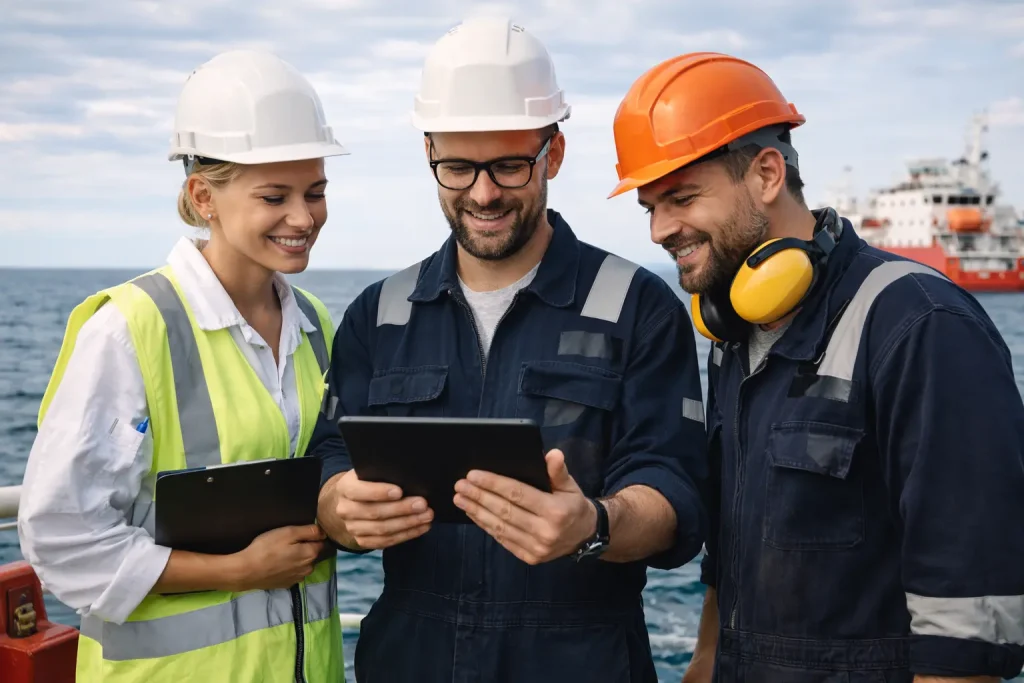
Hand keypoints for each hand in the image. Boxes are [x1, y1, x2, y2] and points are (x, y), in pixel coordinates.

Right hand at [234, 524, 325, 590]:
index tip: (301, 533)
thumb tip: (324, 532)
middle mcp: (308, 568)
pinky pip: (294, 572)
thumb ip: (309, 531)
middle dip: (305, 547)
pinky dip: (289, 568)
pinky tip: (278, 564)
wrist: (247, 571)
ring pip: (303, 564)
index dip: (312, 536)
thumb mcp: (288, 532)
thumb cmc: (267, 548)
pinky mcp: (287, 584)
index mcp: (311, 554)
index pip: (321, 542)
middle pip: (312, 554)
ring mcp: (298, 578)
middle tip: (288, 542)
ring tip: (282, 553)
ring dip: (297, 558)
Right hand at [317, 469, 432, 549]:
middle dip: (401, 509)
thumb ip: (383, 473)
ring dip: (408, 523)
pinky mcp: (362, 541)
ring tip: (427, 516)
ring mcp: (352, 528)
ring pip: (382, 529)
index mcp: (345, 487)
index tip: (399, 491)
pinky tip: (421, 527)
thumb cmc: (370, 481)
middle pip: (374, 512)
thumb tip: (409, 477)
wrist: (355, 501)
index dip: (378, 492)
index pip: (358, 491)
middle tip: (422, 504)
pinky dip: (406, 534)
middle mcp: (345, 509)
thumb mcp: (371, 472)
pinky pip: (386, 541)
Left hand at [453, 449, 595, 564]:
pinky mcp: (529, 557)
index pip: (518, 494)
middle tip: (460, 485)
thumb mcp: (570, 485)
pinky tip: (473, 514)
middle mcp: (545, 531)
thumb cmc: (572, 505)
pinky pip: (502, 539)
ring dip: (477, 512)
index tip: (473, 475)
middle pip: (504, 511)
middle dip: (479, 497)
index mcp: (555, 511)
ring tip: (460, 499)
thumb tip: (553, 454)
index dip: (494, 484)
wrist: (584, 537)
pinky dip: (485, 526)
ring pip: (500, 527)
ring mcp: (536, 548)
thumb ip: (558, 470)